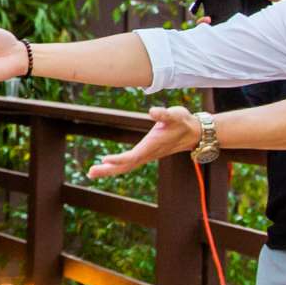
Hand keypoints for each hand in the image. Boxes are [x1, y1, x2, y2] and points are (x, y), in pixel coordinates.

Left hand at [87, 107, 201, 178]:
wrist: (195, 132)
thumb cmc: (183, 121)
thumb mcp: (175, 115)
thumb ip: (164, 114)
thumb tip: (152, 111)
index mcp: (152, 146)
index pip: (133, 155)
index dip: (119, 159)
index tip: (105, 159)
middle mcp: (149, 154)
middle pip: (126, 166)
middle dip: (108, 170)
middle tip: (90, 172)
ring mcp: (148, 156)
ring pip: (127, 166)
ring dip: (109, 170)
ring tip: (92, 172)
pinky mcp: (147, 154)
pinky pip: (130, 163)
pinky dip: (117, 166)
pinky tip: (106, 166)